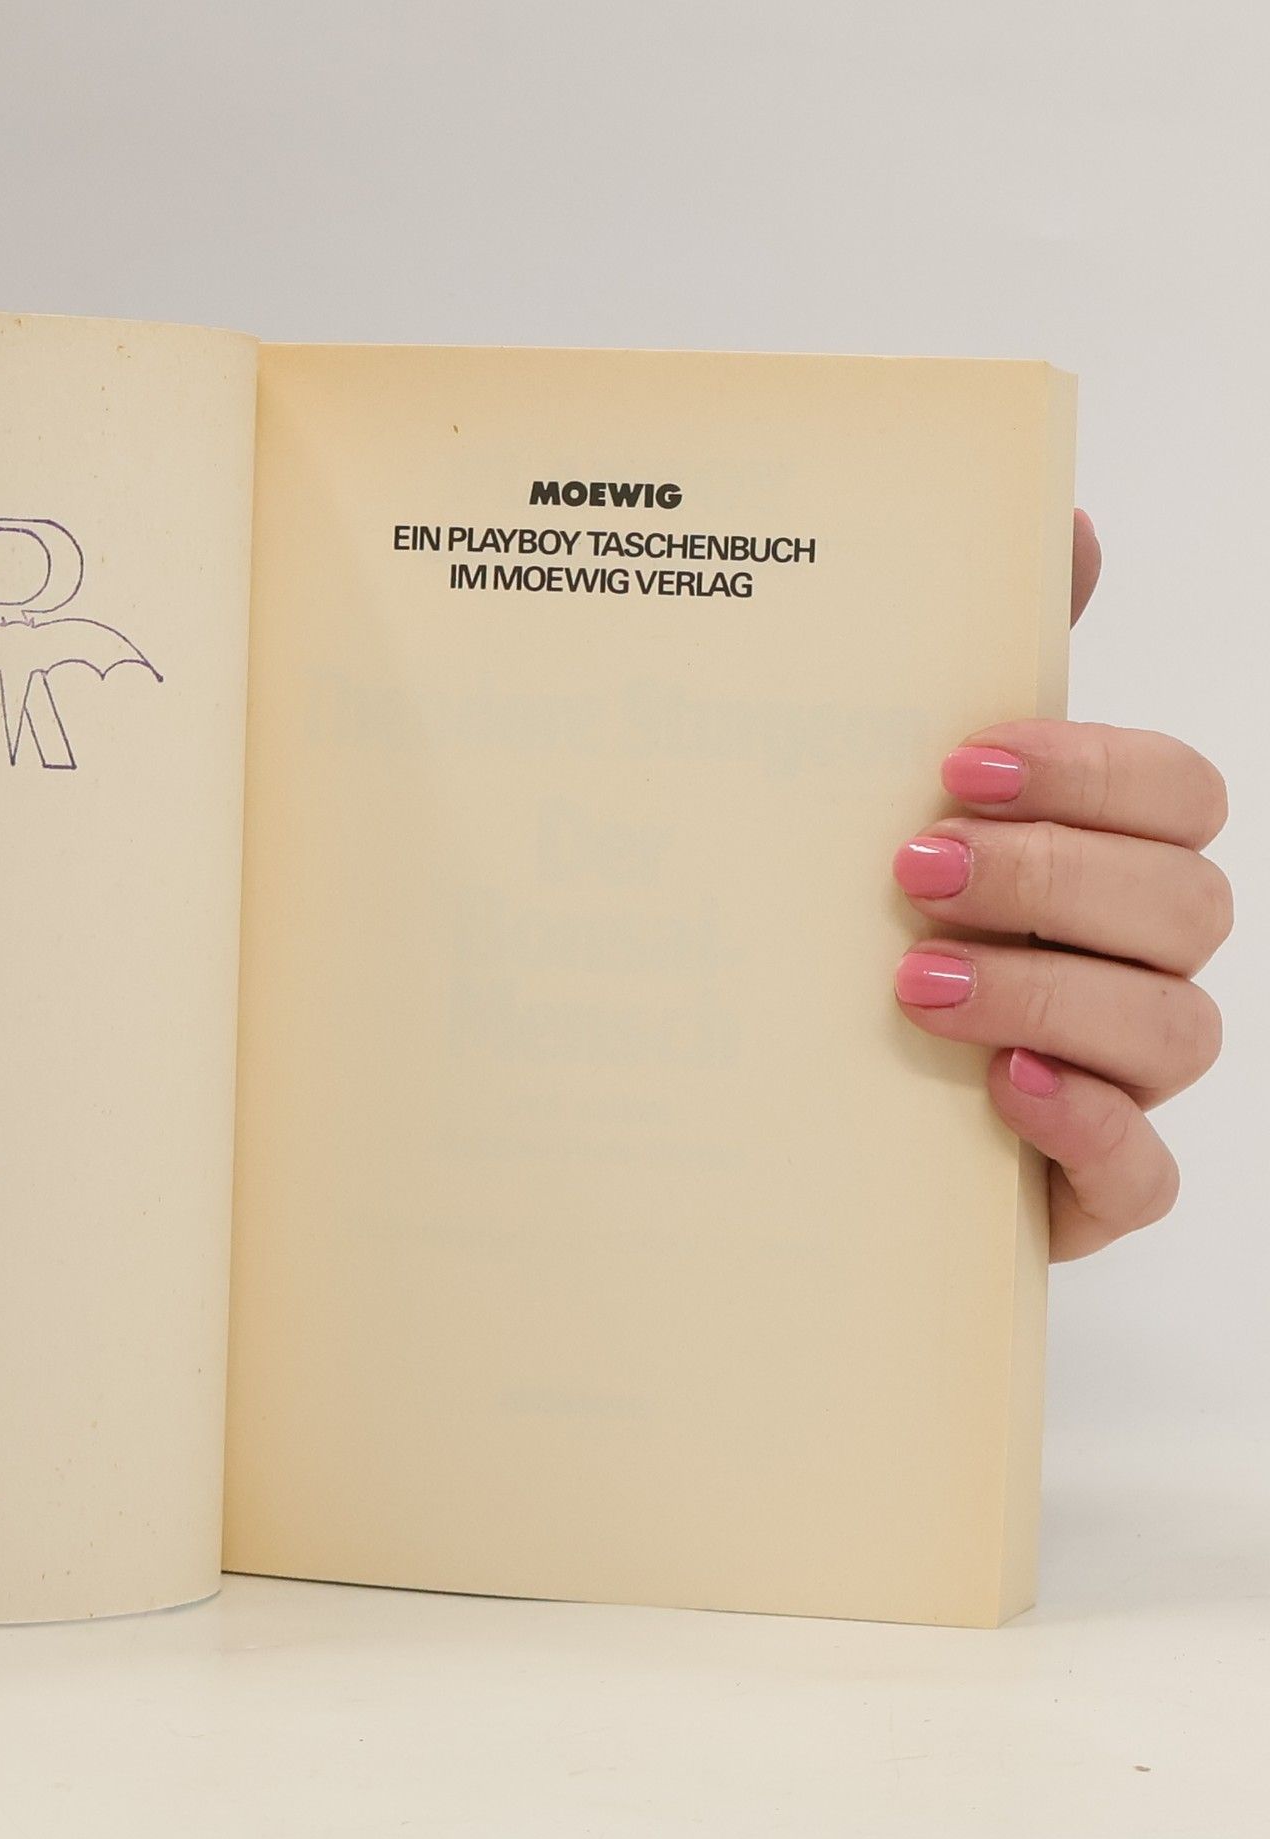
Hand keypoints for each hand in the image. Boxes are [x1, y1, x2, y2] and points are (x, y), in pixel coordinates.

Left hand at [892, 510, 1230, 1259]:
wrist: (786, 1100)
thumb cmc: (853, 933)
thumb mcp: (881, 801)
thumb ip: (974, 669)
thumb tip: (1069, 518)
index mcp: (1096, 859)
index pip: (1176, 793)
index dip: (1093, 771)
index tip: (959, 763)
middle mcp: (1127, 960)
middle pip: (1185, 900)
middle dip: (1052, 875)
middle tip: (912, 870)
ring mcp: (1119, 1077)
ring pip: (1177, 1027)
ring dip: (1051, 992)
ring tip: (914, 983)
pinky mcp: (1087, 1185)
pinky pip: (1144, 1173)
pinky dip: (1090, 1129)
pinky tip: (1003, 1092)